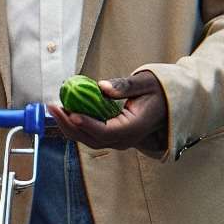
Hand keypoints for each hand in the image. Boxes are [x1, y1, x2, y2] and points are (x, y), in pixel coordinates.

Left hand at [48, 72, 168, 152]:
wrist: (170, 103)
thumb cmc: (159, 91)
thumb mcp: (145, 83)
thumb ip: (124, 86)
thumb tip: (101, 87)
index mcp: (135, 127)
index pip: (106, 132)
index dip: (86, 124)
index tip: (71, 112)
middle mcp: (126, 139)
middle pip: (92, 139)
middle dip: (70, 124)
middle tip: (54, 107)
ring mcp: (119, 140)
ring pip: (89, 139)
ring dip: (69, 126)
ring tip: (55, 108)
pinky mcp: (113, 136)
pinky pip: (91, 135)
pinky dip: (76, 125)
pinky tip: (65, 111)